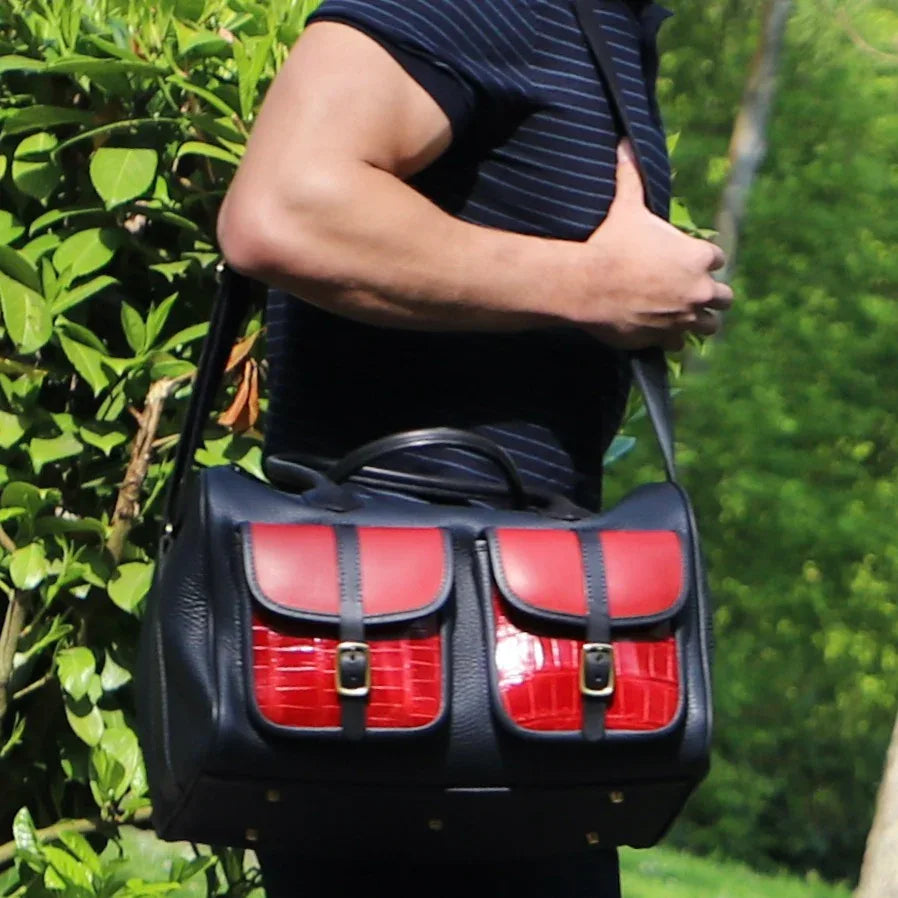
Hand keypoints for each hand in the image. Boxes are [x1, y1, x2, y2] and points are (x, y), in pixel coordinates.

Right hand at [568, 140, 733, 349]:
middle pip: (724, 297)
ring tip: (684, 315)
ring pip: (710, 325)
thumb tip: (624, 143)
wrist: (588, 285)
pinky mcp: (666, 338)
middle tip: (692, 292)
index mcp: (699, 257)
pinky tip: (662, 332)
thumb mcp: (626, 208)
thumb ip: (631, 177)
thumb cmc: (611, 244)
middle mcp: (699, 289)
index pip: (718, 259)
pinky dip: (673, 339)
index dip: (703, 260)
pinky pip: (681, 345)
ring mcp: (684, 318)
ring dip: (699, 320)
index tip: (689, 261)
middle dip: (712, 295)